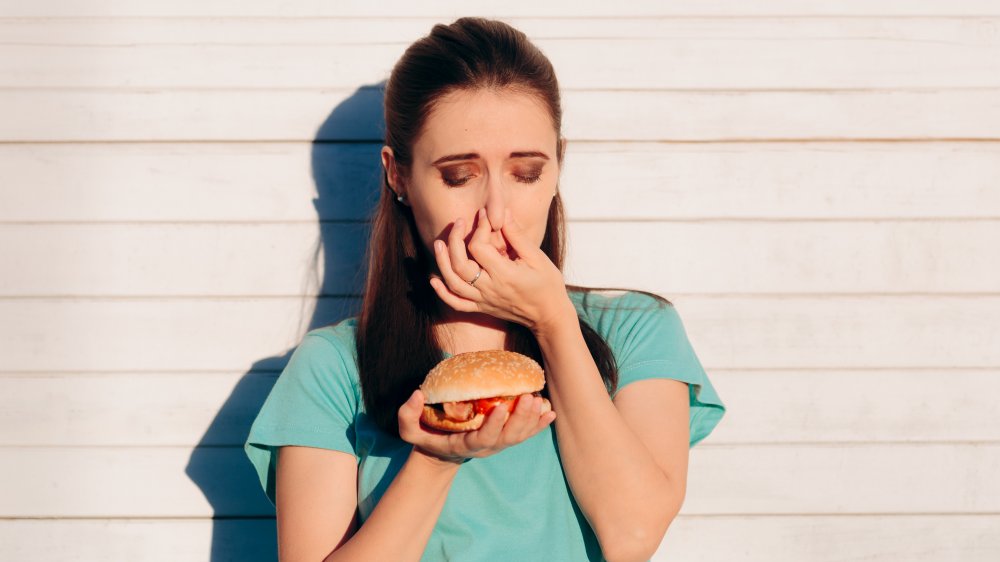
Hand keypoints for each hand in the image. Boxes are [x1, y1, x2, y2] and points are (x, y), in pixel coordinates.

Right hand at [397, 389, 555, 463]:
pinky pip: (526, 434)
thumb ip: (407, 415)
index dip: (494, 424)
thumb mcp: (410, 431)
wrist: (442, 454)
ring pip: (520, 435)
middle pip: (508, 437)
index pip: (483, 438)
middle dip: (521, 418)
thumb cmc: (427, 438)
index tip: (501, 406)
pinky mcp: (506, 438)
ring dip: (532, 419)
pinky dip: (539, 425)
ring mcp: (498, 444)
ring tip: (540, 399)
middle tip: (528, 397)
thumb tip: (416, 395)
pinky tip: (551, 412)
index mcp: (466, 444)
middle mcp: (487, 447)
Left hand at [429, 207, 573, 331]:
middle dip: (455, 240)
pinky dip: (442, 293)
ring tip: (439, 243)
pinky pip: (456, 303)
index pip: (479, 248)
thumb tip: (503, 213)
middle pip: (460, 264)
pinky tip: (434, 280)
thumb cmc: (547, 285)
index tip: (485, 215)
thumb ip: (517, 236)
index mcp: (504, 274)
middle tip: (459, 223)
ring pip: (453, 283)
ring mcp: (483, 300)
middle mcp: (490, 288)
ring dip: (442, 262)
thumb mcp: (537, 258)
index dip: (480, 228)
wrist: (549, 316)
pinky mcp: (481, 308)